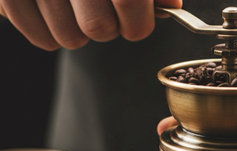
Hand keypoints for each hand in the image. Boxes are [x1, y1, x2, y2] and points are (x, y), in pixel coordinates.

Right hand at [0, 0, 181, 49]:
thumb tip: (171, 6)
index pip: (130, 3)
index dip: (138, 23)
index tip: (135, 22)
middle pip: (100, 29)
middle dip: (108, 27)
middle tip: (99, 8)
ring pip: (71, 39)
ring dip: (79, 30)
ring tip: (73, 5)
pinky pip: (43, 41)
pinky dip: (52, 32)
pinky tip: (53, 9)